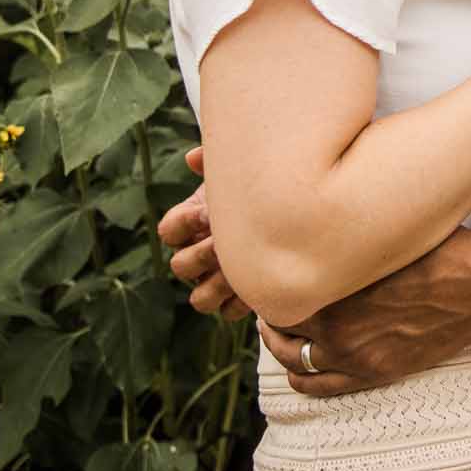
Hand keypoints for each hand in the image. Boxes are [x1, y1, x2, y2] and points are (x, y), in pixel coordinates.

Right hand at [156, 146, 251, 319]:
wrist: (302, 216)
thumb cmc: (267, 188)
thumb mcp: (247, 171)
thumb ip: (219, 161)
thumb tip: (192, 158)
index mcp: (195, 224)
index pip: (168, 231)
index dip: (182, 223)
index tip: (206, 211)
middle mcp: (200, 255)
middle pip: (180, 267)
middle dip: (201, 254)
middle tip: (224, 242)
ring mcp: (218, 279)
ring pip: (199, 299)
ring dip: (216, 285)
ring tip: (240, 271)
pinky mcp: (241, 298)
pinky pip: (228, 312)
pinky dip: (240, 303)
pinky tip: (260, 284)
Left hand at [257, 227, 470, 396]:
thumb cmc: (440, 248)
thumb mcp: (386, 233)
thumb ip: (346, 237)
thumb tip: (319, 215)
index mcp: (336, 287)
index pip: (278, 290)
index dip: (271, 278)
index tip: (274, 268)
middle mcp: (338, 327)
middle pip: (279, 326)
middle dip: (272, 311)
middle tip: (272, 297)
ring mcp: (355, 356)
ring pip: (292, 360)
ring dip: (281, 344)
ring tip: (281, 329)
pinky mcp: (375, 373)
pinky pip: (318, 386)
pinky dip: (300, 376)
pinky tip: (297, 363)